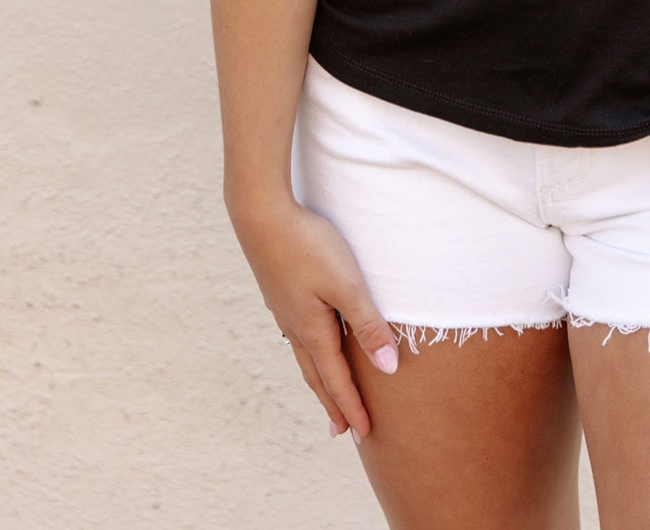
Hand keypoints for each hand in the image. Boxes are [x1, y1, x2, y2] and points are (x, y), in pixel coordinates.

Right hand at [228, 196, 399, 440]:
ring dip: (319, 378)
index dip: (352, 407)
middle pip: (317, 374)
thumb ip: (368, 325)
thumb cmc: (308, 247)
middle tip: (341, 431)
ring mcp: (285, 309)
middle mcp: (296, 326)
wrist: (261, 215)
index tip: (364, 434)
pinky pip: (298, 333)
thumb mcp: (347, 285)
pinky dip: (309, 351)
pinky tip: (308, 340)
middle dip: (332, 403)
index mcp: (313, 331)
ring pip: (305, 355)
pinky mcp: (281, 291)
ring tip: (325, 392)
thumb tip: (388, 369)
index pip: (337, 380)